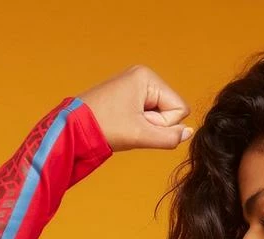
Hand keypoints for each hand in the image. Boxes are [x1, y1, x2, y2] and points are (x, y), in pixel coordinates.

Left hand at [77, 64, 193, 152]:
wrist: (75, 128)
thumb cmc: (105, 127)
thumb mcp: (142, 135)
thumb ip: (170, 137)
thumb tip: (189, 133)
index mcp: (148, 77)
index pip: (179, 108)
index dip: (165, 124)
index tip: (141, 124)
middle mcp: (143, 75)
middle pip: (170, 109)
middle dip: (155, 124)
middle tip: (132, 125)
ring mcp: (135, 84)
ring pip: (160, 113)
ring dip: (147, 126)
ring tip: (127, 125)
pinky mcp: (129, 94)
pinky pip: (148, 113)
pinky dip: (140, 124)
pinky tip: (125, 124)